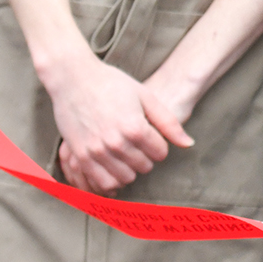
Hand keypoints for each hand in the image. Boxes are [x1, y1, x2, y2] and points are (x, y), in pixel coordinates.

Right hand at [44, 51, 193, 193]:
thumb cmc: (113, 84)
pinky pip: (101, 182)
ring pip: (124, 178)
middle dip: (146, 158)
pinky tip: (113, 168)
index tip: (152, 137)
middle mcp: (115, 143)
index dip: (160, 146)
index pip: (160, 153)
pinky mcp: (79, 156)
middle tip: (140, 146)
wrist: (74, 79)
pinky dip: (111, 180)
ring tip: (128, 157)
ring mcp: (95, 151)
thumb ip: (168, 123)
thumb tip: (188, 144)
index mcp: (135, 127)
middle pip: (144, 167)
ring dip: (130, 171)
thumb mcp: (146, 97)